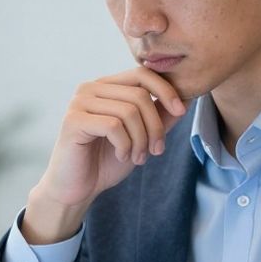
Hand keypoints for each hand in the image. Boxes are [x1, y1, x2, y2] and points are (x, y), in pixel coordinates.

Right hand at [24, 68, 185, 243]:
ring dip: (141, 140)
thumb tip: (188, 97)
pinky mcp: (73, 121)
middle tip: (155, 151)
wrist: (76, 188)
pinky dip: (125, 145)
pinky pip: (113, 126)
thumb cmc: (106, 160)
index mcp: (106, 86)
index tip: (180, 112)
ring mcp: (79, 103)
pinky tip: (121, 156)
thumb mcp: (141, 136)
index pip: (142, 73)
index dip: (165, 89)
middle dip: (155, 126)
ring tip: (137, 157)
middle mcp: (90, 88)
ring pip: (128, 111)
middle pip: (139, 95)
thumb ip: (160, 116)